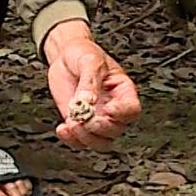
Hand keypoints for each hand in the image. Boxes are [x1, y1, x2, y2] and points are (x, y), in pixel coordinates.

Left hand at [45, 20, 140, 149]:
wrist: (65, 56)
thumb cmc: (84, 53)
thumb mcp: (90, 60)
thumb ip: (90, 80)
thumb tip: (88, 100)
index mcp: (123, 91)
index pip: (132, 110)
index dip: (122, 114)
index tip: (107, 109)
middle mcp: (112, 108)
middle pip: (116, 130)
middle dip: (99, 128)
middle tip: (84, 117)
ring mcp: (96, 117)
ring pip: (101, 142)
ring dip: (86, 138)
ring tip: (72, 123)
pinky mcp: (79, 123)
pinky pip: (80, 142)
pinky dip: (71, 140)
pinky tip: (63, 129)